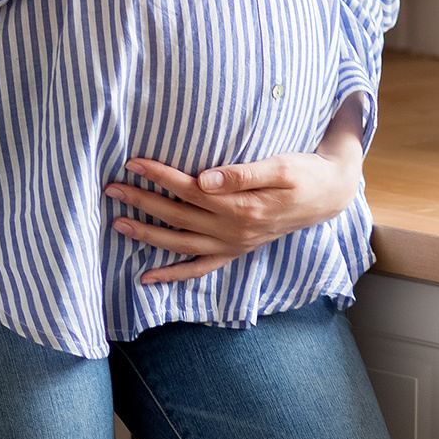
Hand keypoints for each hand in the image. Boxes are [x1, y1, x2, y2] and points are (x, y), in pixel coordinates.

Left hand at [106, 148, 362, 284]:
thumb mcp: (280, 166)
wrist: (328, 195)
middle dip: (142, 201)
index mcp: (240, 205)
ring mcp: (233, 244)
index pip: (188, 189)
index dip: (159, 175)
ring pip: (181, 243)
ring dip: (148, 235)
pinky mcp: (236, 251)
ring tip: (118, 225)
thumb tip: (203, 179)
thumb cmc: (303, 173)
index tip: (132, 162)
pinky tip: (147, 276)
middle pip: (178, 215)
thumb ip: (241, 173)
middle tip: (111, 189)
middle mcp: (233, 230)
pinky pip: (199, 269)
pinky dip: (173, 274)